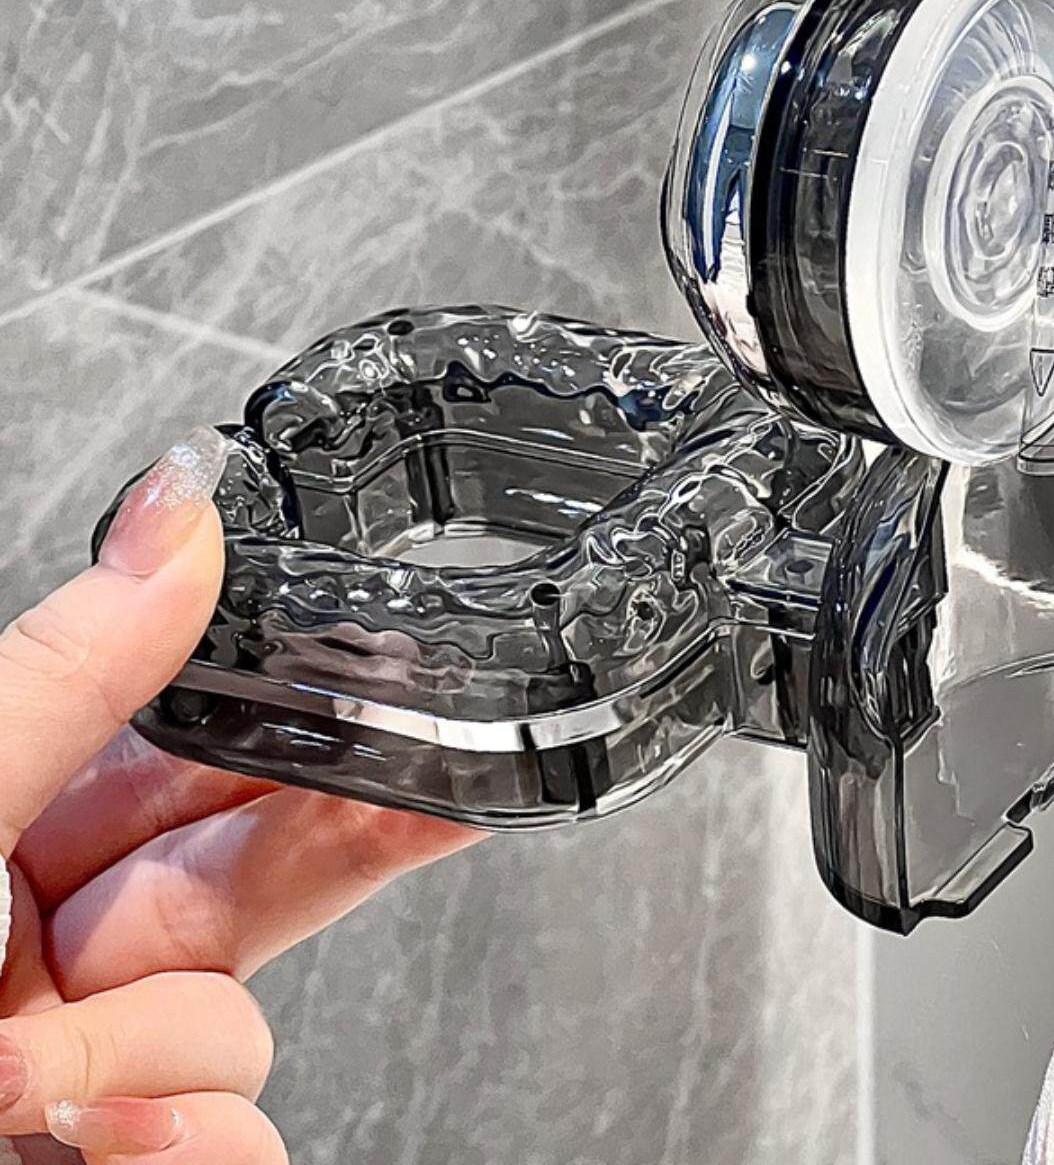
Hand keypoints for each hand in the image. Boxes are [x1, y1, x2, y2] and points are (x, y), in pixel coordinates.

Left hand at [0, 428, 479, 1161]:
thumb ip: (69, 669)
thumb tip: (177, 510)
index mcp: (10, 837)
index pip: (195, 756)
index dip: (310, 720)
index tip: (410, 688)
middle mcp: (59, 947)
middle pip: (256, 869)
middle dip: (348, 834)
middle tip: (453, 788)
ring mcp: (97, 1064)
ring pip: (240, 1025)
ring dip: (171, 1051)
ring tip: (47, 1078)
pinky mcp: (132, 1150)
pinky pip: (238, 1142)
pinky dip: (195, 1143)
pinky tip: (108, 1135)